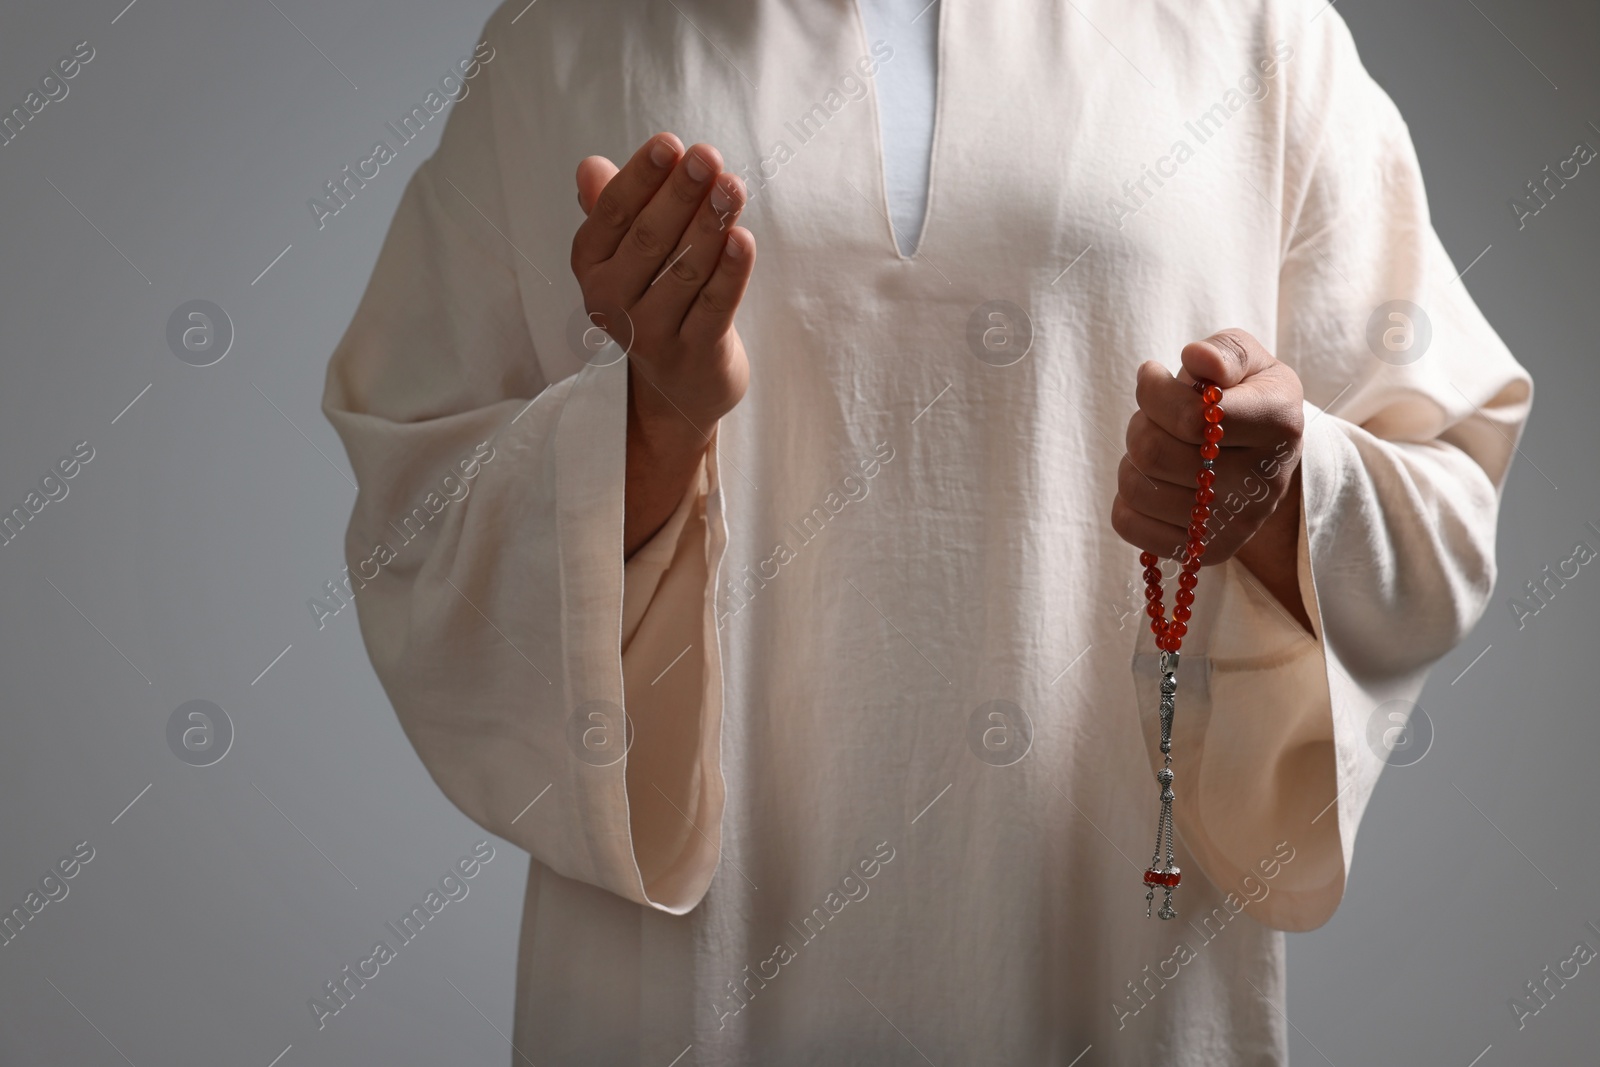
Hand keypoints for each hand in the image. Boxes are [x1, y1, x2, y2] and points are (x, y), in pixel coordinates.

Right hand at [570, 133, 756, 554]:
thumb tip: (589, 168)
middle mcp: (612, 301)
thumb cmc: (655, 300)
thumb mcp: (626, 257)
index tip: (672, 144)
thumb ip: (611, 210)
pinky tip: (742, 240)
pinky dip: (730, 272)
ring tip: (734, 187)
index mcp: (591, 266)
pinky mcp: (694, 354)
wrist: (677, 390)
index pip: (614, 214)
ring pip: (684, 270)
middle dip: (681, 195)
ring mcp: (651, 332)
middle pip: (649, 239)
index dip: (642, 178)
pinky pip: (715, 307)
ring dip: (710, 225)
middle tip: (708, 156)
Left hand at [1112, 328, 1311, 628]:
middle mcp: (1264, 481)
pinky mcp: (1210, 551)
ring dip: (1132, 460)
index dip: (1154, 391)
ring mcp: (1239, 524)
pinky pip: (1130, 525)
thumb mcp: (1245, 359)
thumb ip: (1223, 350)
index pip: (1191, 417)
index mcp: (1278, 422)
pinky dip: (1128, 499)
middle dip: (1140, 425)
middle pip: (1156, 455)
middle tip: (1154, 416)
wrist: (1264, 457)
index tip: (1152, 374)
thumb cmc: (1244, 397)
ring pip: (1139, 490)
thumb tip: (1197, 358)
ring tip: (1157, 447)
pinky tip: (1154, 482)